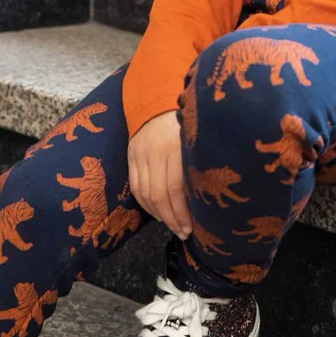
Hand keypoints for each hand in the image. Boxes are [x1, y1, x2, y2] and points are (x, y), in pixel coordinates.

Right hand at [128, 110, 192, 239]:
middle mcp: (155, 152)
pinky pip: (136, 188)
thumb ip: (195, 164)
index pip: (176, 187)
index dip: (183, 211)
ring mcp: (140, 155)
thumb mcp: (193, 140)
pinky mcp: (130, 157)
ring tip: (173, 226)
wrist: (156, 103)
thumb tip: (205, 198)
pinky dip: (146, 205)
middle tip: (184, 232)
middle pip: (160, 194)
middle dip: (173, 218)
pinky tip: (158, 213)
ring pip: (146, 194)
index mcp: (175, 147)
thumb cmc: (183, 124)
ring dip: (160, 215)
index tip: (193, 227)